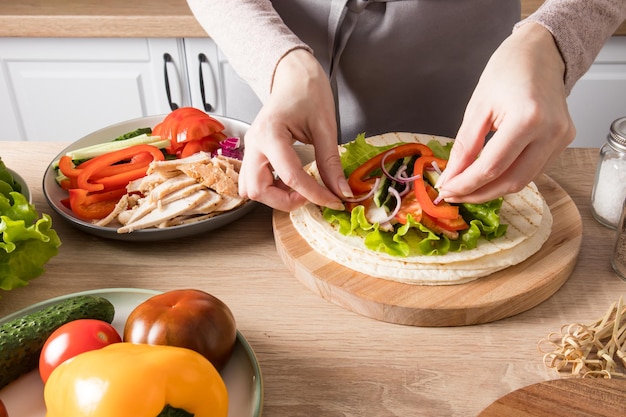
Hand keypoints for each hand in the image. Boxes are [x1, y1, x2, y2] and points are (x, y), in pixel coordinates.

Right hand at [238, 49, 350, 210]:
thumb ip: (331, 162)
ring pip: (252, 190)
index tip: (335, 201)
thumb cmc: (308, 91)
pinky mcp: (254, 153)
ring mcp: (251, 149)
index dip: (316, 195)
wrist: (294, 75)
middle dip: (286, 201)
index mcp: (270, 133)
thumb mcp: (325, 127)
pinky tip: (291, 182)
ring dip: (276, 197)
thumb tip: (341, 191)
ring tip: (301, 188)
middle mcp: (253, 144)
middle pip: (258, 191)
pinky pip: (255, 181)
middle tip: (311, 194)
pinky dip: (272, 189)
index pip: (291, 177)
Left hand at [436, 23, 575, 202]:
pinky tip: (489, 175)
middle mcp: (551, 132)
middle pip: (511, 181)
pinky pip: (533, 170)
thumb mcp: (477, 108)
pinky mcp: (564, 141)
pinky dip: (509, 177)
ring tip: (467, 187)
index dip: (466, 184)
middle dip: (478, 193)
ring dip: (493, 189)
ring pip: (524, 181)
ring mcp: (561, 138)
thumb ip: (464, 147)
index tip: (446, 190)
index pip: (492, 167)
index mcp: (527, 119)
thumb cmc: (508, 71)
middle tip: (453, 195)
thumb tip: (451, 177)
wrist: (541, 52)